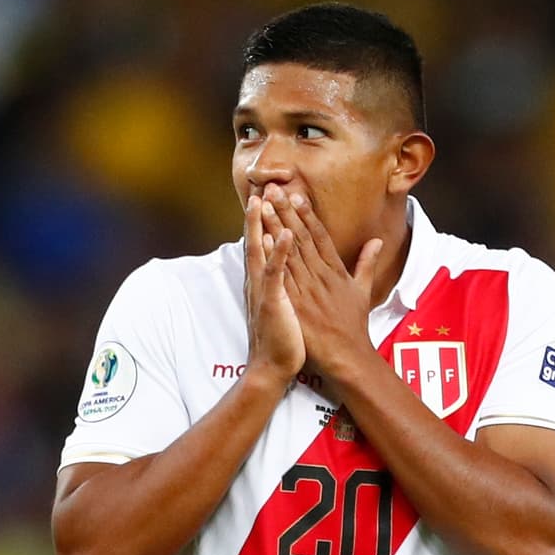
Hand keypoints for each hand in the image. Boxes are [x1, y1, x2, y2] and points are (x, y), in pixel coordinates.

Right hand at [243, 194, 304, 384]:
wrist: (274, 367)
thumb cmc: (286, 338)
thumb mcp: (289, 307)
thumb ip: (292, 287)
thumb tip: (295, 275)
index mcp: (268, 281)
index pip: (266, 244)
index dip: (268, 220)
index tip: (270, 197)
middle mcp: (261, 282)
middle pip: (260, 240)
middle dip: (261, 213)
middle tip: (263, 186)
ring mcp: (265, 291)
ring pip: (262, 251)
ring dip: (263, 224)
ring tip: (264, 199)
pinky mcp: (273, 302)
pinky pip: (276, 273)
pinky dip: (279, 252)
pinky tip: (283, 233)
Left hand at [260, 184, 382, 380]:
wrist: (347, 355)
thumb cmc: (354, 326)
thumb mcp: (363, 291)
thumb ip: (366, 263)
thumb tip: (376, 242)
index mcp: (335, 271)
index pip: (320, 236)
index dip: (307, 214)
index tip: (296, 195)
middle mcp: (321, 275)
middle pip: (301, 237)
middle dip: (286, 212)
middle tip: (273, 189)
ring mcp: (308, 289)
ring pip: (289, 252)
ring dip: (275, 227)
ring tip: (263, 205)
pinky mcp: (296, 303)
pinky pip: (282, 275)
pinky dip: (273, 257)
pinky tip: (263, 240)